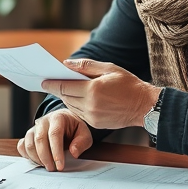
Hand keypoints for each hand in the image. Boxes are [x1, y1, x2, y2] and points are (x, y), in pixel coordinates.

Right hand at [17, 109, 92, 170]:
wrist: (64, 121)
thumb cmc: (74, 128)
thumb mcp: (84, 133)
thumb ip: (82, 142)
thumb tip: (73, 153)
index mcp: (57, 118)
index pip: (54, 134)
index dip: (56, 152)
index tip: (60, 166)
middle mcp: (43, 122)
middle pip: (39, 140)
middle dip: (46, 158)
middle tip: (53, 169)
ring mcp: (33, 129)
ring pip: (29, 144)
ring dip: (37, 159)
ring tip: (47, 166)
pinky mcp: (28, 136)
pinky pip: (22, 146)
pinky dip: (28, 156)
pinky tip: (38, 161)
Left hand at [41, 58, 158, 129]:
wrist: (144, 106)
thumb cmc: (129, 84)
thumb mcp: (109, 68)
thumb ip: (86, 66)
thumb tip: (66, 64)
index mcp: (93, 90)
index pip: (64, 87)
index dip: (51, 83)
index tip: (42, 81)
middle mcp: (90, 105)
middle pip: (65, 97)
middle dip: (58, 89)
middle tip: (52, 82)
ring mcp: (92, 117)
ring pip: (71, 106)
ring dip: (67, 97)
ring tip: (67, 89)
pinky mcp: (95, 124)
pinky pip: (79, 114)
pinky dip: (76, 105)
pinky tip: (79, 98)